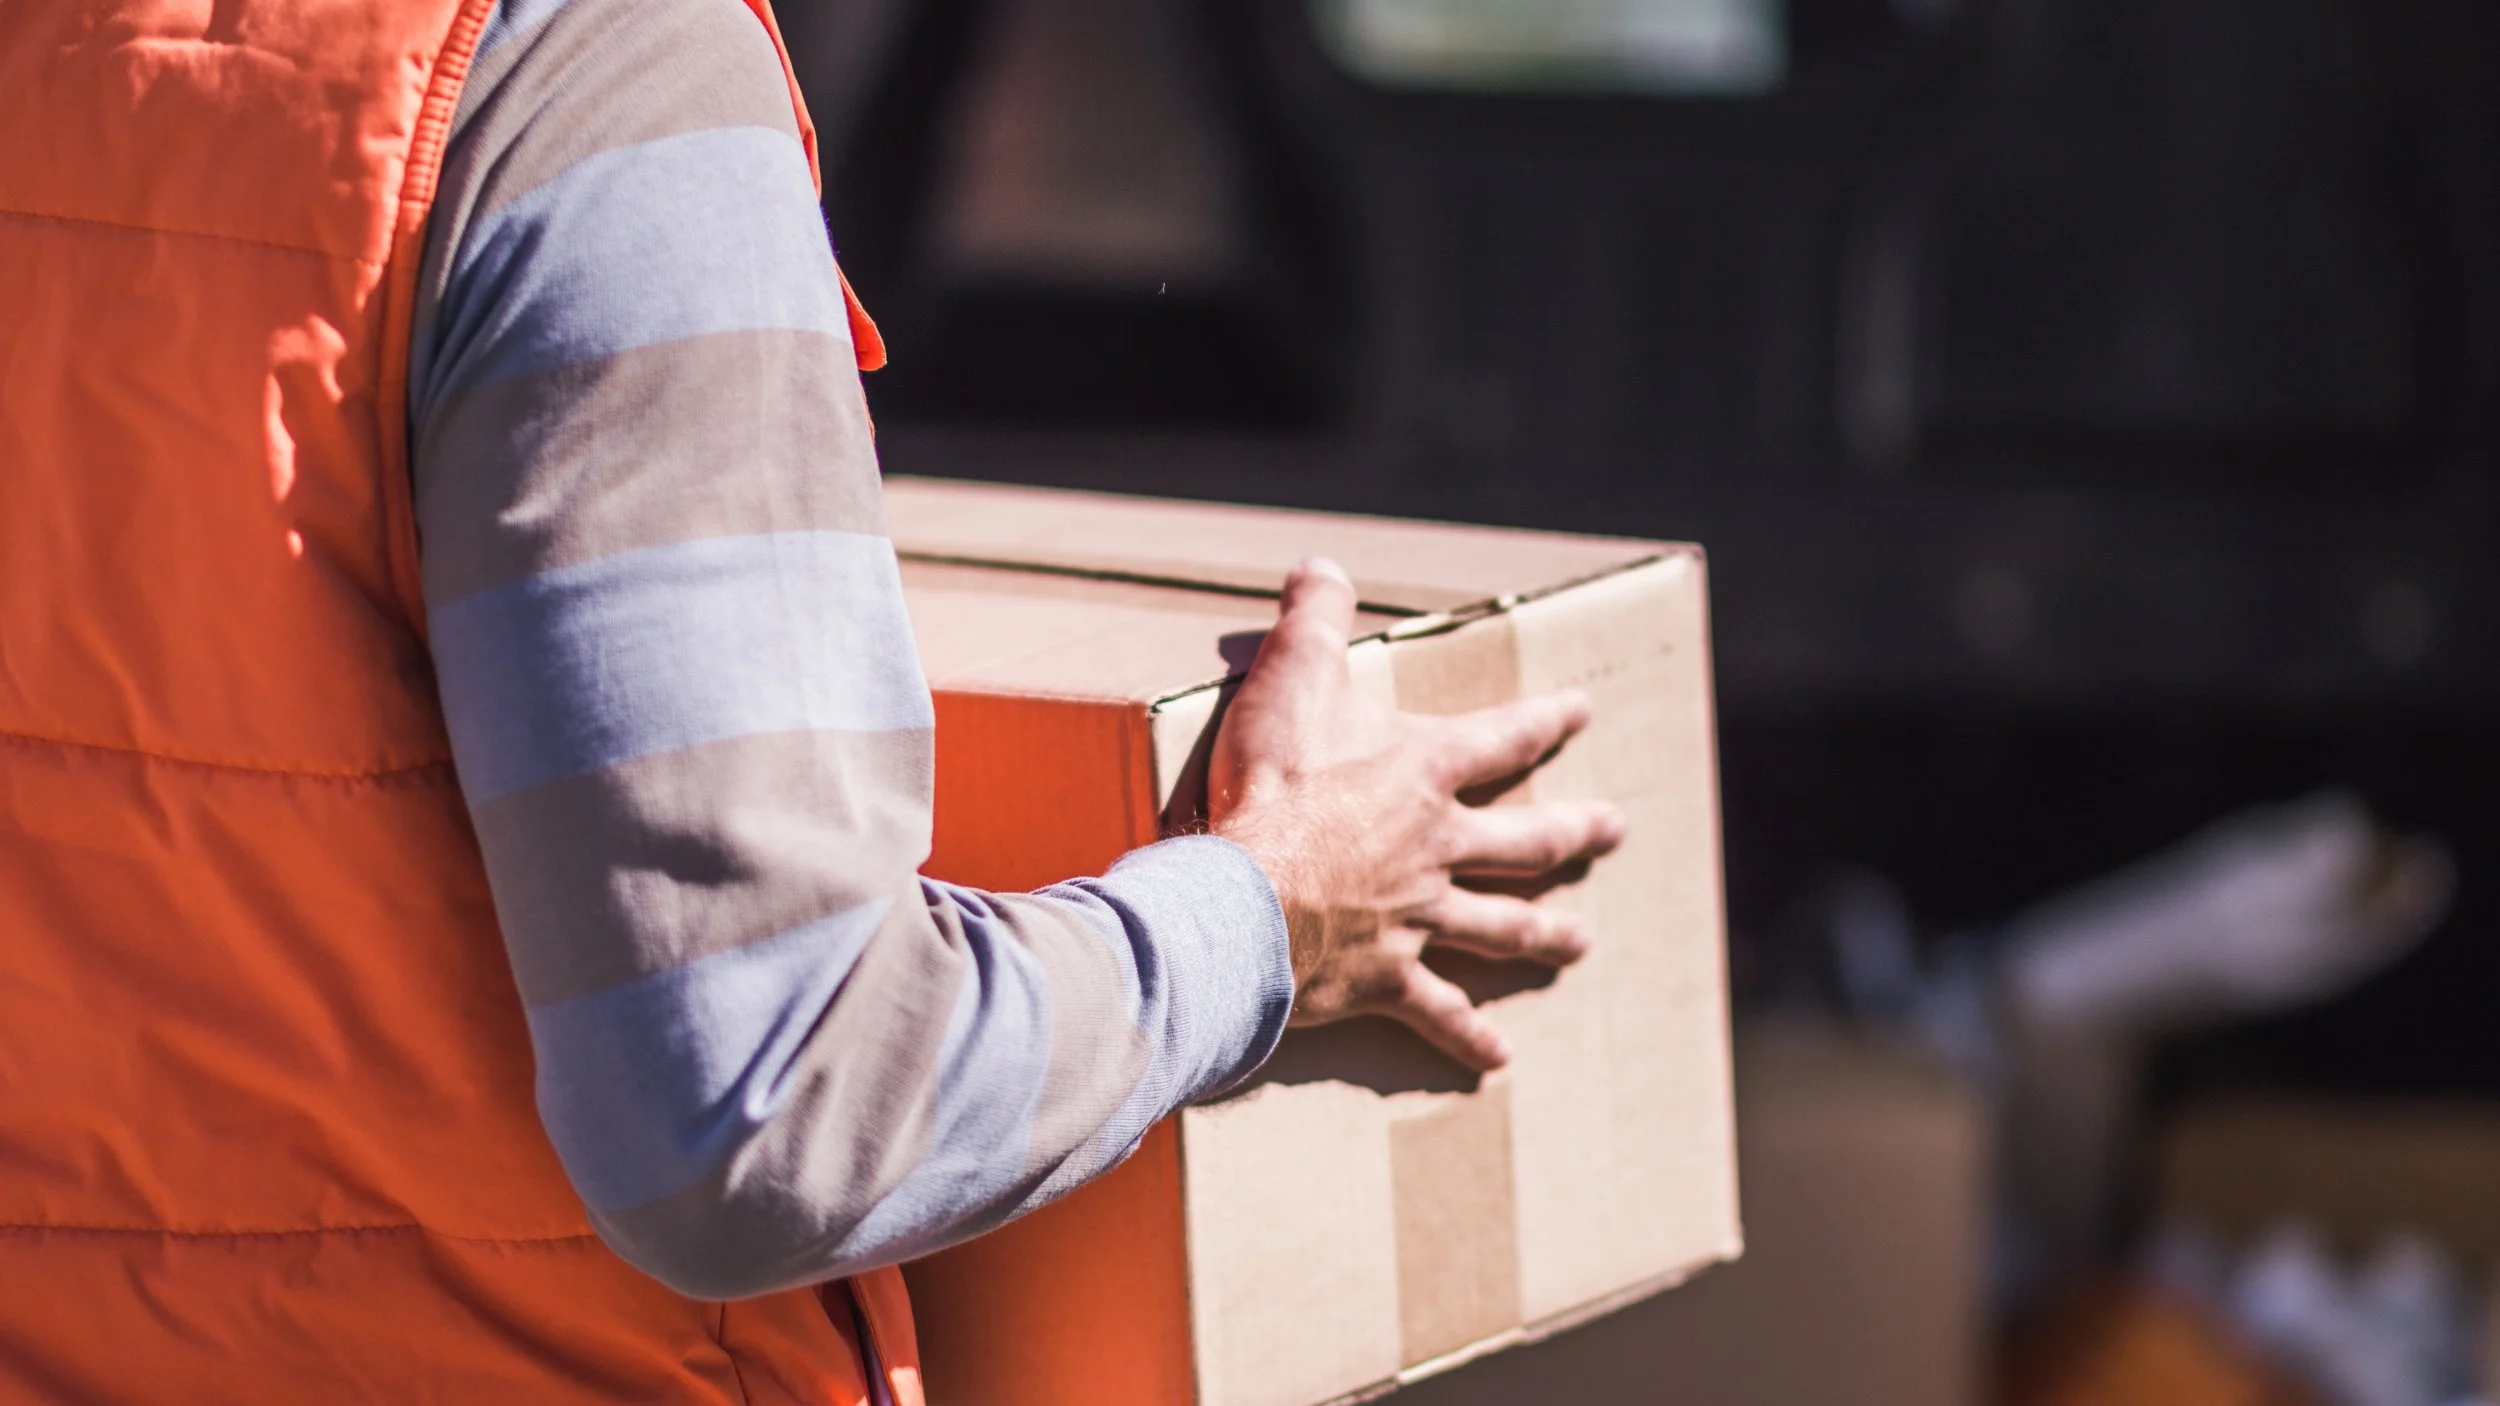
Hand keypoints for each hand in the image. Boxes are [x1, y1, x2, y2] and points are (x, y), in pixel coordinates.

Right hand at [1209, 558, 1625, 1070]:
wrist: (1242, 897)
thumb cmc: (1269, 787)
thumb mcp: (1287, 680)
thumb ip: (1310, 620)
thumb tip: (1320, 567)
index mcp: (1422, 773)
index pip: (1501, 739)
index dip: (1544, 722)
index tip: (1583, 711)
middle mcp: (1439, 846)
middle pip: (1526, 841)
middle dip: (1574, 832)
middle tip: (1614, 829)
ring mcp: (1420, 917)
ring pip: (1501, 925)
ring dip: (1545, 932)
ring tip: (1580, 941)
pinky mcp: (1387, 977)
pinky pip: (1438, 1009)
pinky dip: (1467, 1035)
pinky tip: (1497, 1059)